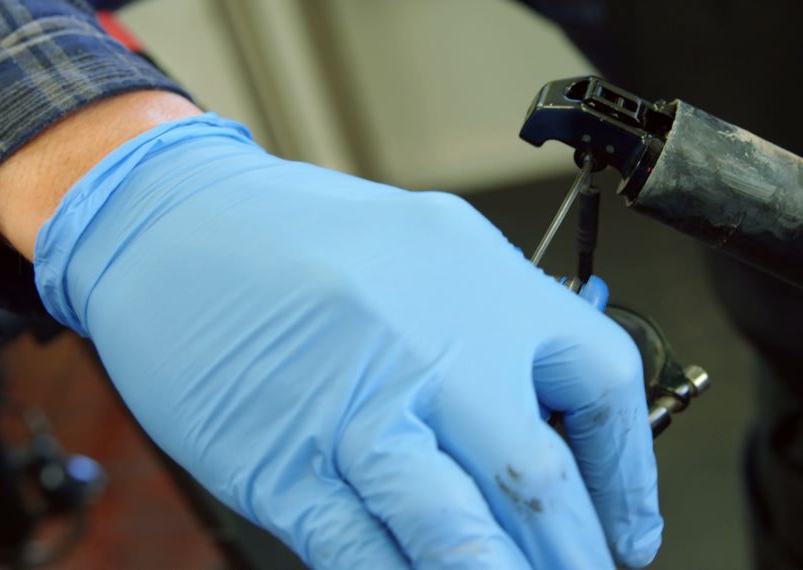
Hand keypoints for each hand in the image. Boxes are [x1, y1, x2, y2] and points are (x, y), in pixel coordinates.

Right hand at [34, 115, 661, 567]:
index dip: (630, 472)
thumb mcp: (430, 252)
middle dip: (577, 550)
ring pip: (458, 529)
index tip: (630, 525)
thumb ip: (495, 336)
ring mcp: (354, 406)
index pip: (602, 382)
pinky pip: (363, 549)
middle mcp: (429, 341)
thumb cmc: (302, 238)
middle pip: (538, 475)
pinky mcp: (283, 460)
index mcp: (481, 280)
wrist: (171, 222)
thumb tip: (549, 437)